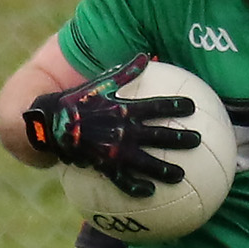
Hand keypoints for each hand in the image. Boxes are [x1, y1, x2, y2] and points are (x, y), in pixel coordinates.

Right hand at [22, 54, 202, 197]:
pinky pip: (123, 181)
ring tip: (181, 174)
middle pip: (159, 135)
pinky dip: (137, 187)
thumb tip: (144, 56)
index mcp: (125, 109)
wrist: (51, 124)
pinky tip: (150, 192)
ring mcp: (115, 150)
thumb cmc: (77, 101)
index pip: (157, 106)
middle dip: (181, 138)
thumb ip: (125, 72)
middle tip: (198, 140)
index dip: (176, 106)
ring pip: (147, 162)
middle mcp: (124, 130)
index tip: (193, 108)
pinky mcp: (105, 165)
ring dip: (165, 169)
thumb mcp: (101, 83)